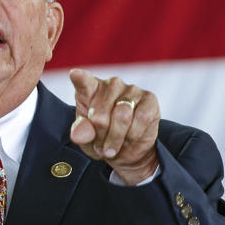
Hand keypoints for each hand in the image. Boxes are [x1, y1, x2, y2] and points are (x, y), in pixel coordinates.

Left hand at [68, 68, 159, 184]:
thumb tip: (79, 135)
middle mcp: (111, 84)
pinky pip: (141, 119)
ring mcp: (132, 89)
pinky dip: (133, 135)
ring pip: (122, 117)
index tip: (75, 74)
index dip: (79, 78)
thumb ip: (81, 133)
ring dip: (116, 139)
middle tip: (100, 146)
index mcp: (90, 90)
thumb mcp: (86, 138)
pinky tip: (129, 139)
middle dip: (100, 136)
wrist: (128, 150)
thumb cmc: (102, 138)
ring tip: (112, 147)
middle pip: (101, 115)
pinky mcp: (150, 99)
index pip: (83, 82)